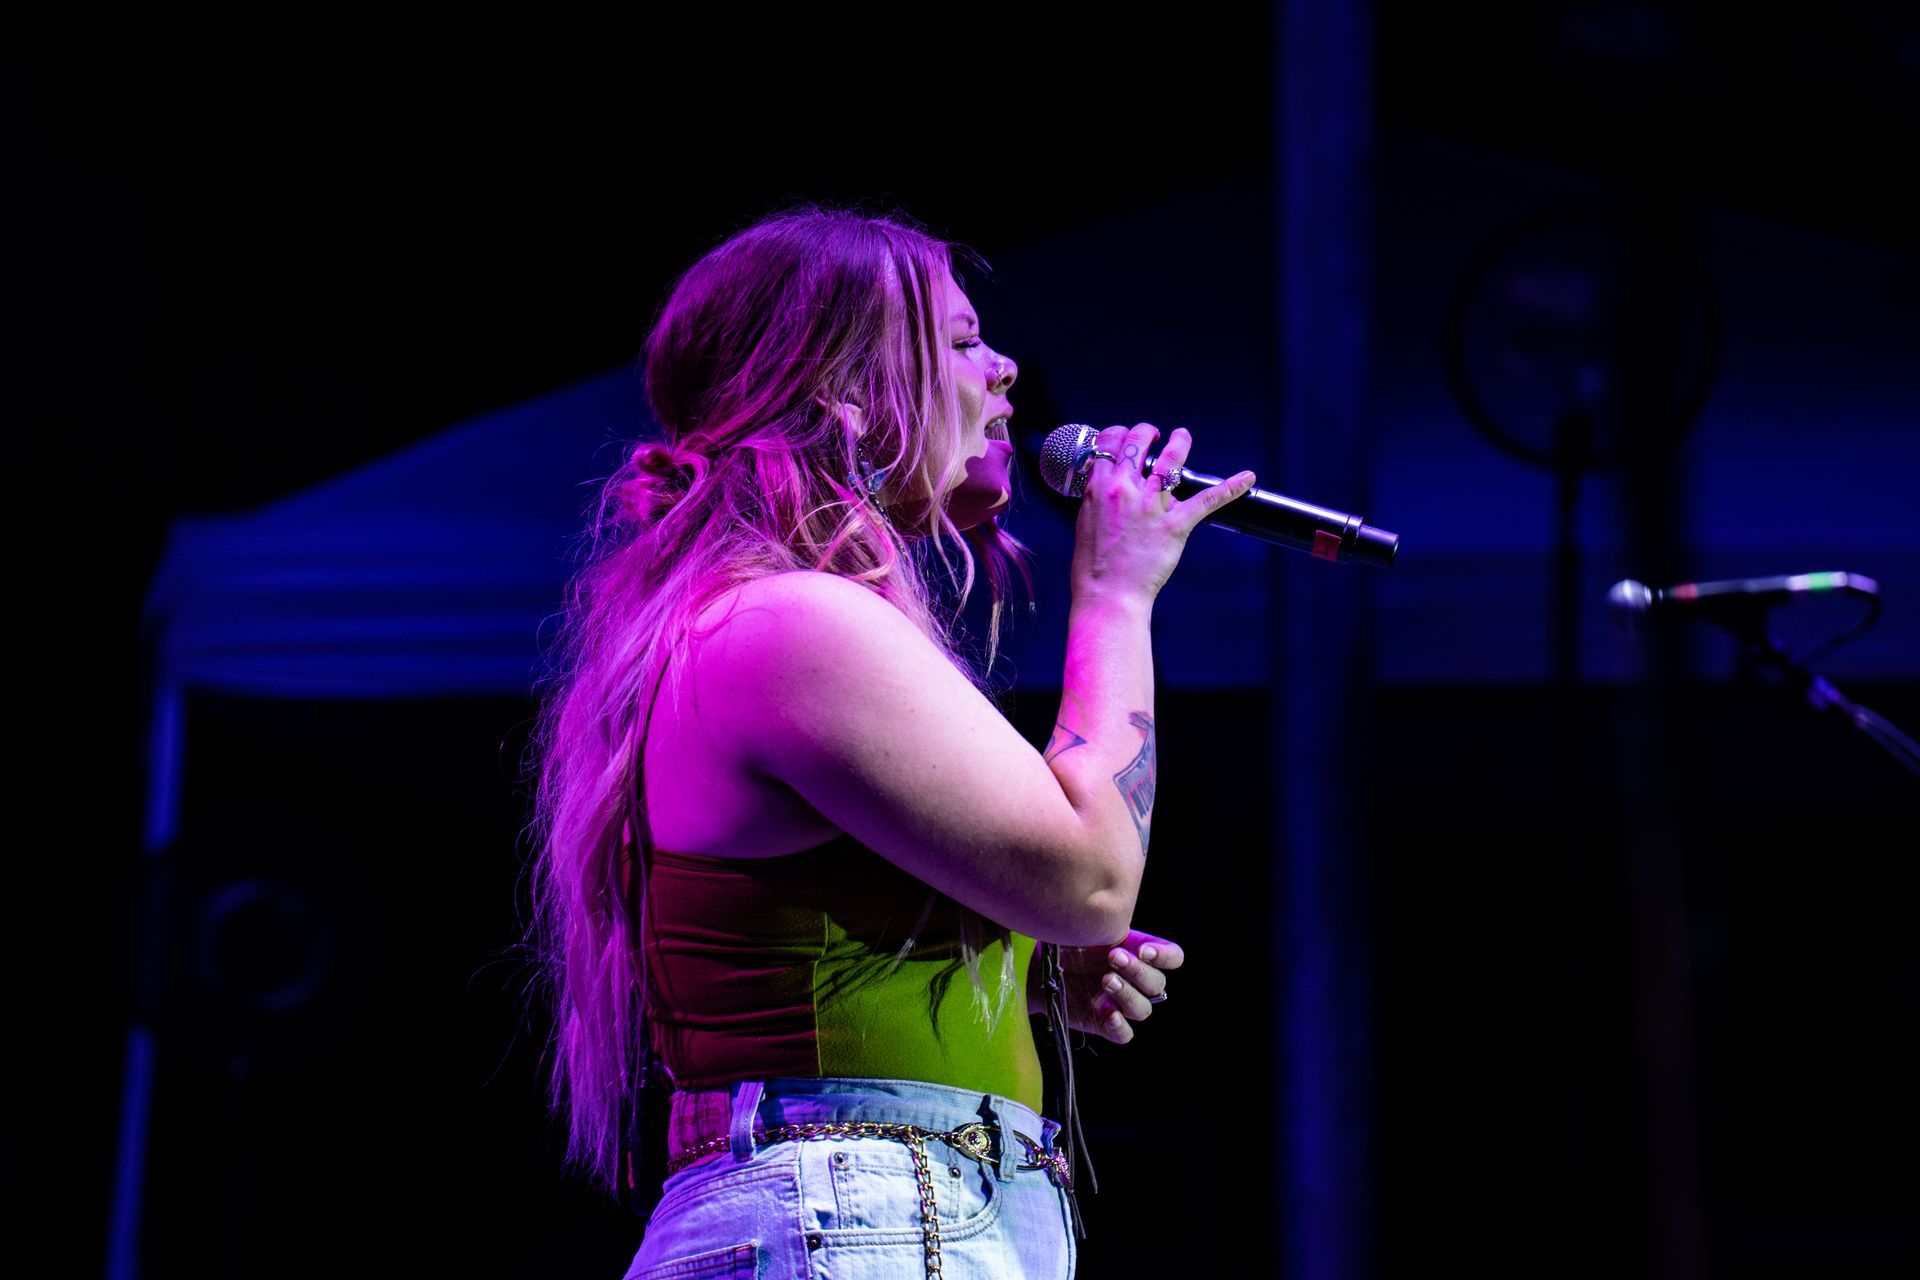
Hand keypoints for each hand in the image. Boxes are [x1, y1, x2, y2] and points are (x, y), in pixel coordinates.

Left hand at [1050, 929, 1184, 1044]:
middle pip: (1157, 984)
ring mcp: (1121, 1003)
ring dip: (1127, 994)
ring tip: (1105, 980)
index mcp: (1139, 954)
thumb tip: (1116, 916)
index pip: (1173, 958)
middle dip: (1138, 971)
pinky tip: (1108, 1014)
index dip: (1165, 956)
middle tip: (1113, 957)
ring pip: (1143, 1009)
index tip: (1144, 950)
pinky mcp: (1104, 1024)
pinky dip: (1120, 1026)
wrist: (1037, 965)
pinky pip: (1124, 1034)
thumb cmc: (1066, 940)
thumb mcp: (1089, 927)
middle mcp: (1135, 980)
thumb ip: (1109, 924)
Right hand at [1069, 423, 1254, 606]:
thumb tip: (1111, 484)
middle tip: (1153, 435)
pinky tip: (1247, 478)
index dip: (1119, 433)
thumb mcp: (1087, 520)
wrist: (1107, 593)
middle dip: (1146, 432)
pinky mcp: (1175, 525)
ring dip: (1180, 442)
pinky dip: (1230, 487)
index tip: (1125, 436)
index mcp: (1099, 487)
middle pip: (1138, 441)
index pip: (1110, 443)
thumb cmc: (1094, 564)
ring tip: (1182, 436)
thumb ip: (1099, 497)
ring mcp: (1151, 506)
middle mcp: (1125, 490)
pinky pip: (1207, 501)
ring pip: (1171, 460)